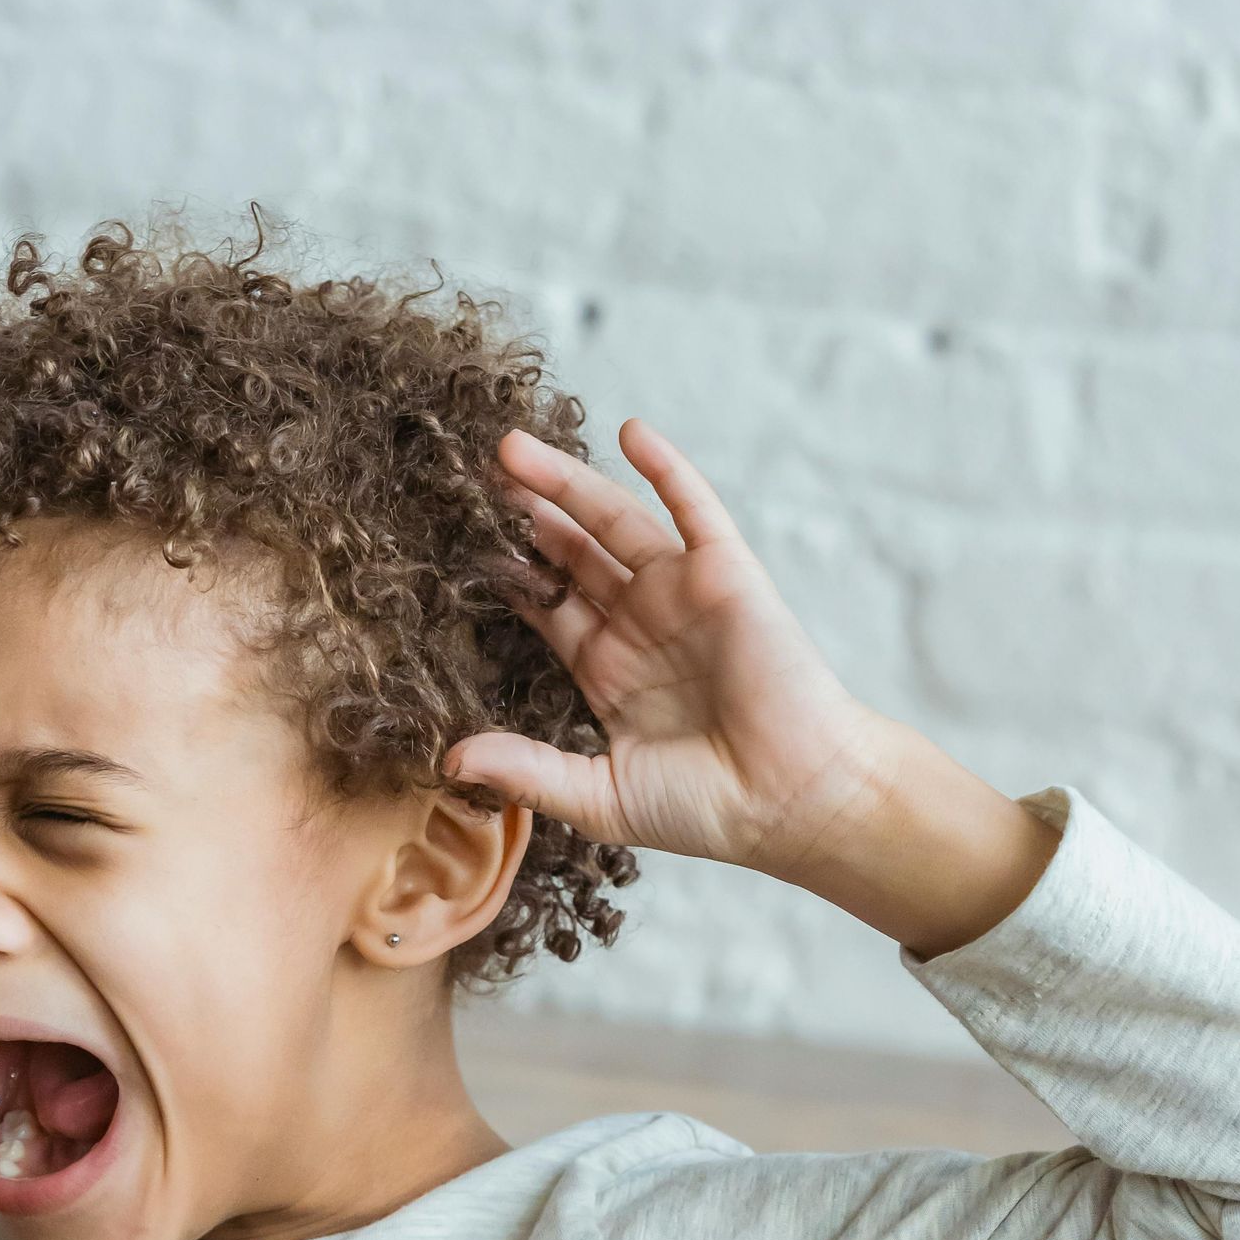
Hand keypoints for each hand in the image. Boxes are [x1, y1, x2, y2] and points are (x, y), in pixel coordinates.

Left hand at [446, 418, 893, 878]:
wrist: (791, 802)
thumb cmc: (706, 808)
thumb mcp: (598, 797)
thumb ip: (526, 770)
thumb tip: (448, 760)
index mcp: (608, 671)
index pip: (545, 608)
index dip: (503, 576)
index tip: (452, 543)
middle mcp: (640, 624)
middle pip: (569, 554)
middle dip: (523, 516)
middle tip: (469, 478)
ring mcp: (681, 594)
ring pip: (613, 521)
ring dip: (565, 482)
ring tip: (510, 449)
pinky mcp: (726, 575)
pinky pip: (694, 509)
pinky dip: (666, 469)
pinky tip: (629, 431)